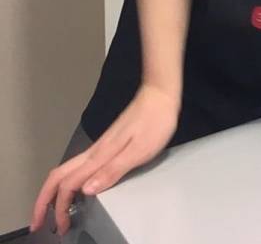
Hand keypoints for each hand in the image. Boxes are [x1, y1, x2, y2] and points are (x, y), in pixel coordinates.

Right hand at [29, 83, 179, 236]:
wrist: (160, 94)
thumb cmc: (154, 121)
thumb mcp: (139, 150)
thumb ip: (112, 171)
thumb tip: (86, 190)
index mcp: (100, 155)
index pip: (68, 184)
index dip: (58, 208)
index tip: (58, 227)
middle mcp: (95, 151)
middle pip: (58, 175)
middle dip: (45, 200)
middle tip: (39, 222)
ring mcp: (100, 146)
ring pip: (67, 170)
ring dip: (55, 192)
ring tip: (54, 211)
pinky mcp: (107, 143)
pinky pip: (79, 166)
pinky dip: (69, 182)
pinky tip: (77, 189)